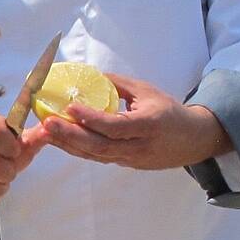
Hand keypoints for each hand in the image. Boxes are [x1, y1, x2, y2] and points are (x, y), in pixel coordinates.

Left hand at [38, 72, 231, 169]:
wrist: (192, 140)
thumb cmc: (170, 112)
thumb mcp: (148, 91)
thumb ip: (119, 84)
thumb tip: (90, 75)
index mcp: (148, 126)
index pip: (115, 126)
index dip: (91, 119)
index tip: (70, 107)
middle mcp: (138, 147)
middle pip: (99, 146)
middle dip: (70, 136)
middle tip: (47, 123)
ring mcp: (131, 159)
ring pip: (95, 155)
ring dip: (68, 144)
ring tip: (47, 132)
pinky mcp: (126, 164)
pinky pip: (98, 158)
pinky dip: (78, 149)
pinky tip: (61, 140)